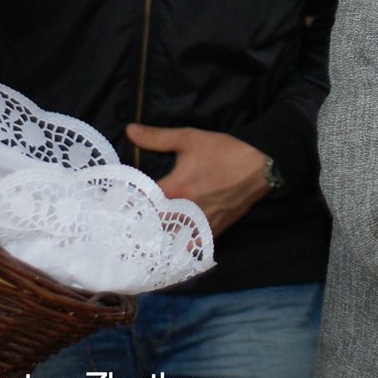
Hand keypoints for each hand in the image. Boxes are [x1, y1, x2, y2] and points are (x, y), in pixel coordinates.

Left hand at [126, 125, 269, 234]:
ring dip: (161, 242)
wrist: (260, 165)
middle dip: (141, 230)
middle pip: (154, 231)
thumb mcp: (189, 139)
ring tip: (149, 240)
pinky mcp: (216, 231)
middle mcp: (186, 212)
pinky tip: (174, 243)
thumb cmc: (223, 151)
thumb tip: (129, 130)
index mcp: (175, 190)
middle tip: (127, 230)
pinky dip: (181, 247)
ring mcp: (202, 225)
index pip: (142, 206)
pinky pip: (193, 247)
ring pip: (173, 244)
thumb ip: (157, 137)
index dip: (127, 208)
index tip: (116, 209)